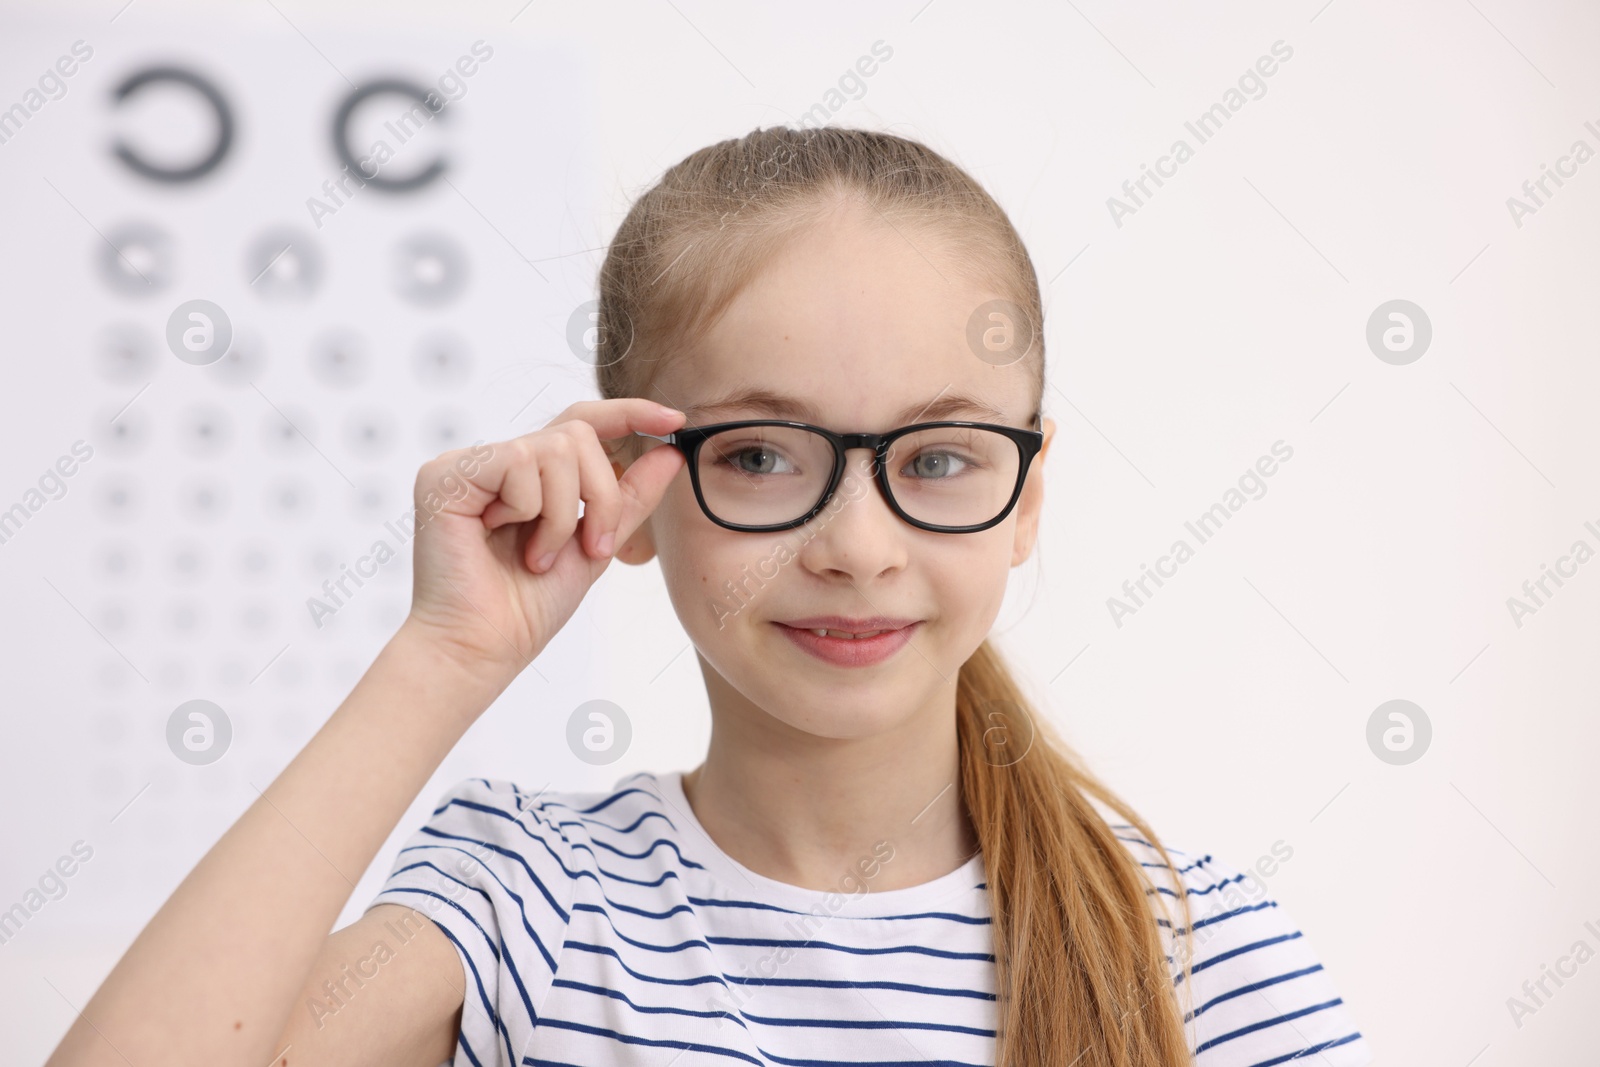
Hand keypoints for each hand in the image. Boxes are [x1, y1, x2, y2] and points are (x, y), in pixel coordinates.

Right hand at [402, 398, 685, 678]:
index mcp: (529, 475)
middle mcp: (498, 462)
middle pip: (578, 434)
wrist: (484, 647)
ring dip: (563, 514)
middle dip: (602, 495)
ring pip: (555, 448)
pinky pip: (518, 461)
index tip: (674, 420)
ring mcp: (469, 464)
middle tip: (592, 547)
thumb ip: (629, 497)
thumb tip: (671, 453)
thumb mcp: (596, 545)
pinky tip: (499, 537)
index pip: (582, 423)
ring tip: (538, 556)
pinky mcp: (445, 473)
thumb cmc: (528, 607)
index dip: (629, 413)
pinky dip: (528, 509)